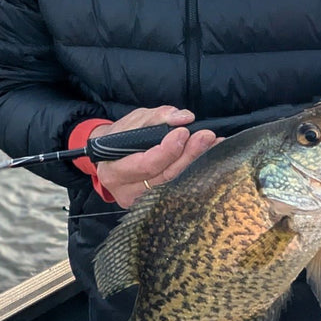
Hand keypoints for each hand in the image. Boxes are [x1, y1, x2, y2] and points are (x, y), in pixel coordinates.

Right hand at [94, 106, 218, 208]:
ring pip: (174, 184)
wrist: (109, 155)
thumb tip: (184, 117)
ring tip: (212, 144)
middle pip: (165, 176)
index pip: (146, 164)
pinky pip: (177, 188)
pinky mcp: (153, 203)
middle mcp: (126, 191)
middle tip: (206, 136)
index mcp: (114, 171)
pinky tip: (207, 157)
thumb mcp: (133, 120)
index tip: (184, 132)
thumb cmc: (120, 136)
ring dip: (196, 162)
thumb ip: (158, 117)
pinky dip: (193, 172)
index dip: (167, 150)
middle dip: (188, 155)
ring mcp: (140, 202)